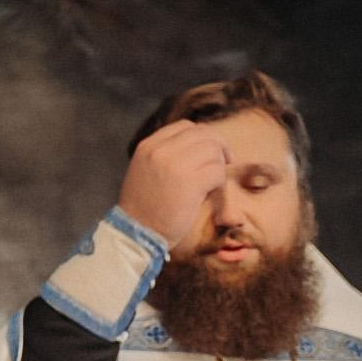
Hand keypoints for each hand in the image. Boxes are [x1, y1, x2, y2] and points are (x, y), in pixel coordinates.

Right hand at [117, 120, 230, 246]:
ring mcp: (175, 165)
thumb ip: (164, 155)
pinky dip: (219, 181)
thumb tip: (196, 146)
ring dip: (219, 165)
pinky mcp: (190, 183)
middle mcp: (161, 150)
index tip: (209, 151)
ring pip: (213, 150)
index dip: (202, 136)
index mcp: (149, 145)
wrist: (137, 233)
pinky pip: (217, 171)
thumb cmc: (144, 208)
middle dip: (218, 147)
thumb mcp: (145, 170)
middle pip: (203, 134)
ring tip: (212, 181)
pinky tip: (210, 192)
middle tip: (224, 162)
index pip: (185, 126)